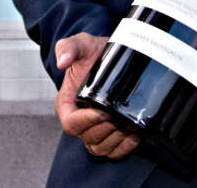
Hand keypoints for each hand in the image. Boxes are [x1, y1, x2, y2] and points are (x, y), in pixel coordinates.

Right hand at [54, 33, 140, 158]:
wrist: (111, 56)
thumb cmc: (92, 52)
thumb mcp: (80, 44)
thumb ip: (67, 48)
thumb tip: (62, 62)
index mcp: (66, 104)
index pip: (71, 124)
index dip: (87, 121)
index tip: (103, 110)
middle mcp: (78, 119)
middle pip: (87, 138)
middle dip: (105, 129)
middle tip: (119, 116)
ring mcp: (94, 128)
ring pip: (100, 148)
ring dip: (115, 140)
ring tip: (128, 125)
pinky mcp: (109, 133)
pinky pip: (113, 152)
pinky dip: (124, 148)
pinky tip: (135, 135)